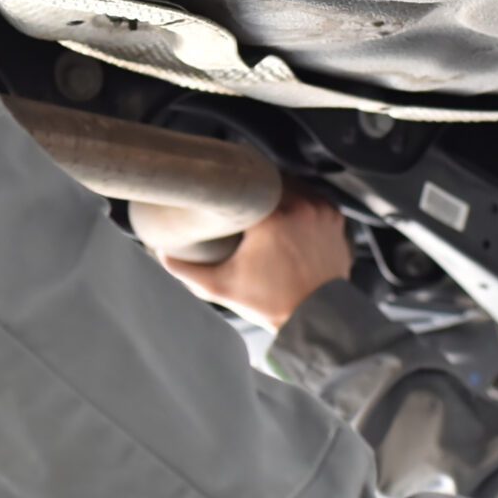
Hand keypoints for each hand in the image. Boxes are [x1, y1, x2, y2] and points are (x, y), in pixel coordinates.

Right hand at [161, 192, 353, 331]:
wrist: (316, 317)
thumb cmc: (271, 303)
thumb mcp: (222, 286)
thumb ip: (187, 270)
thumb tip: (161, 253)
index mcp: (272, 216)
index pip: (247, 181)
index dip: (235, 182)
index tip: (227, 187)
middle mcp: (300, 206)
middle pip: (272, 179)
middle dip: (258, 186)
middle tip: (243, 195)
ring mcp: (321, 211)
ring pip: (295, 185)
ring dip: (280, 190)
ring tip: (264, 201)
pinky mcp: (336, 219)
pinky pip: (315, 197)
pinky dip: (303, 201)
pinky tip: (290, 211)